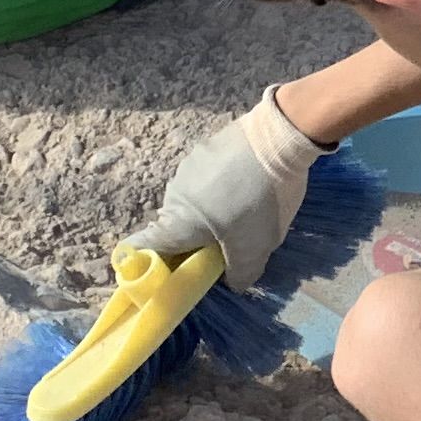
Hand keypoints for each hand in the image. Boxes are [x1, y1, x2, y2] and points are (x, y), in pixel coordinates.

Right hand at [131, 90, 327, 287]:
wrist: (278, 137)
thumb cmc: (261, 200)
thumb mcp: (257, 247)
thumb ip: (241, 273)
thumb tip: (234, 283)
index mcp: (176, 223)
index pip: (142, 248)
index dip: (150, 265)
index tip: (170, 273)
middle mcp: (173, 195)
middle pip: (174, 226)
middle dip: (196, 240)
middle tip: (226, 244)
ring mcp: (188, 167)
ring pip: (192, 201)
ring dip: (211, 210)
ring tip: (245, 209)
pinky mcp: (206, 147)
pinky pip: (206, 177)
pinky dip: (221, 186)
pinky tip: (248, 183)